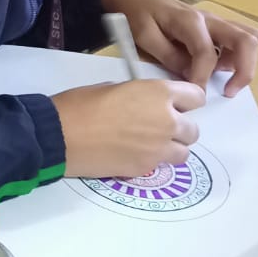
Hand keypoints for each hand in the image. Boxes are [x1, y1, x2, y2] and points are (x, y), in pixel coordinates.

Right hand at [52, 79, 206, 178]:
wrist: (61, 135)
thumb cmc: (81, 104)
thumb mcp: (114, 87)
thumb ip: (140, 96)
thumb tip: (145, 105)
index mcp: (159, 93)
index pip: (196, 97)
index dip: (186, 101)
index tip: (176, 105)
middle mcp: (167, 121)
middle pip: (193, 130)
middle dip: (179, 128)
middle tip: (157, 127)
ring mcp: (158, 149)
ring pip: (183, 153)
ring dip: (171, 148)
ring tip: (149, 146)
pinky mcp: (145, 168)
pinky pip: (159, 166)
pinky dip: (151, 161)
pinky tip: (130, 155)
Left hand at [100, 0, 257, 95]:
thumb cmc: (137, 13)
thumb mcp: (145, 37)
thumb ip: (169, 57)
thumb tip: (191, 76)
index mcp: (189, 21)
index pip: (208, 54)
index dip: (203, 78)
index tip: (196, 95)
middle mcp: (210, 20)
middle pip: (247, 41)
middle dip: (245, 71)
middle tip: (229, 92)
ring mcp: (215, 22)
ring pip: (250, 38)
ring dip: (244, 62)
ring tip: (223, 79)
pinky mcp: (216, 27)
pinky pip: (239, 40)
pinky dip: (237, 57)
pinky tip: (217, 68)